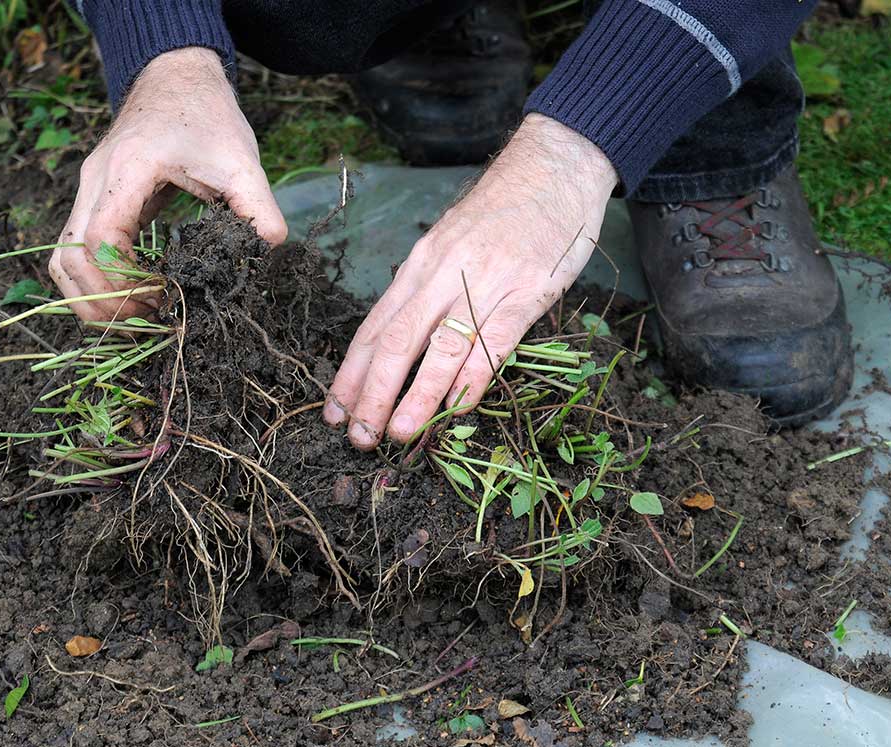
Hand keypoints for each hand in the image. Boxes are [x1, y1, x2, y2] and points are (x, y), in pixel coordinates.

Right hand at [48, 47, 286, 320]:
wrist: (176, 77)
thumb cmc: (208, 116)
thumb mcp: (242, 159)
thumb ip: (259, 207)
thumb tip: (269, 250)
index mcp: (127, 170)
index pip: (99, 239)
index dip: (124, 282)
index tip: (162, 300)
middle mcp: (95, 182)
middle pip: (68, 257)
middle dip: (104, 301)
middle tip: (149, 322)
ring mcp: (88, 191)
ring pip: (61, 258)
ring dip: (90, 297)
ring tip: (137, 316)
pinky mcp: (94, 200)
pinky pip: (73, 250)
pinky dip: (93, 281)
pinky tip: (133, 295)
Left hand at [323, 113, 618, 449]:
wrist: (555, 165)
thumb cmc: (505, 208)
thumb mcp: (453, 240)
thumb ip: (431, 286)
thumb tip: (407, 339)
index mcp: (421, 263)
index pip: (376, 326)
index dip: (352, 373)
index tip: (335, 410)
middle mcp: (443, 274)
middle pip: (396, 342)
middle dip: (371, 394)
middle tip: (357, 436)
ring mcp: (484, 283)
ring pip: (439, 348)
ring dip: (415, 397)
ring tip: (397, 435)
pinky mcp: (526, 291)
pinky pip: (493, 344)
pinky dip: (471, 379)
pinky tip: (455, 409)